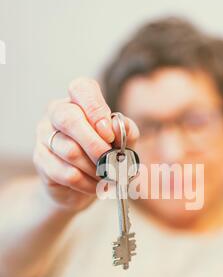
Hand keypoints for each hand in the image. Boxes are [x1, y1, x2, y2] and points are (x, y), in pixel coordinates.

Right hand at [33, 77, 138, 211]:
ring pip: (70, 151)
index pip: (81, 88)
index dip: (96, 108)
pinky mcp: (41, 160)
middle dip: (96, 144)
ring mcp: (44, 136)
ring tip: (107, 175)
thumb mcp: (122, 142)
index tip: (109, 132)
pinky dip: (87, 182)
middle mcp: (56, 113)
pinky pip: (66, 173)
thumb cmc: (103, 157)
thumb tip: (117, 126)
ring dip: (95, 168)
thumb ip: (126, 131)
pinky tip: (95, 185)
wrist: (81, 188)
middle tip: (112, 160)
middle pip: (70, 119)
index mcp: (78, 101)